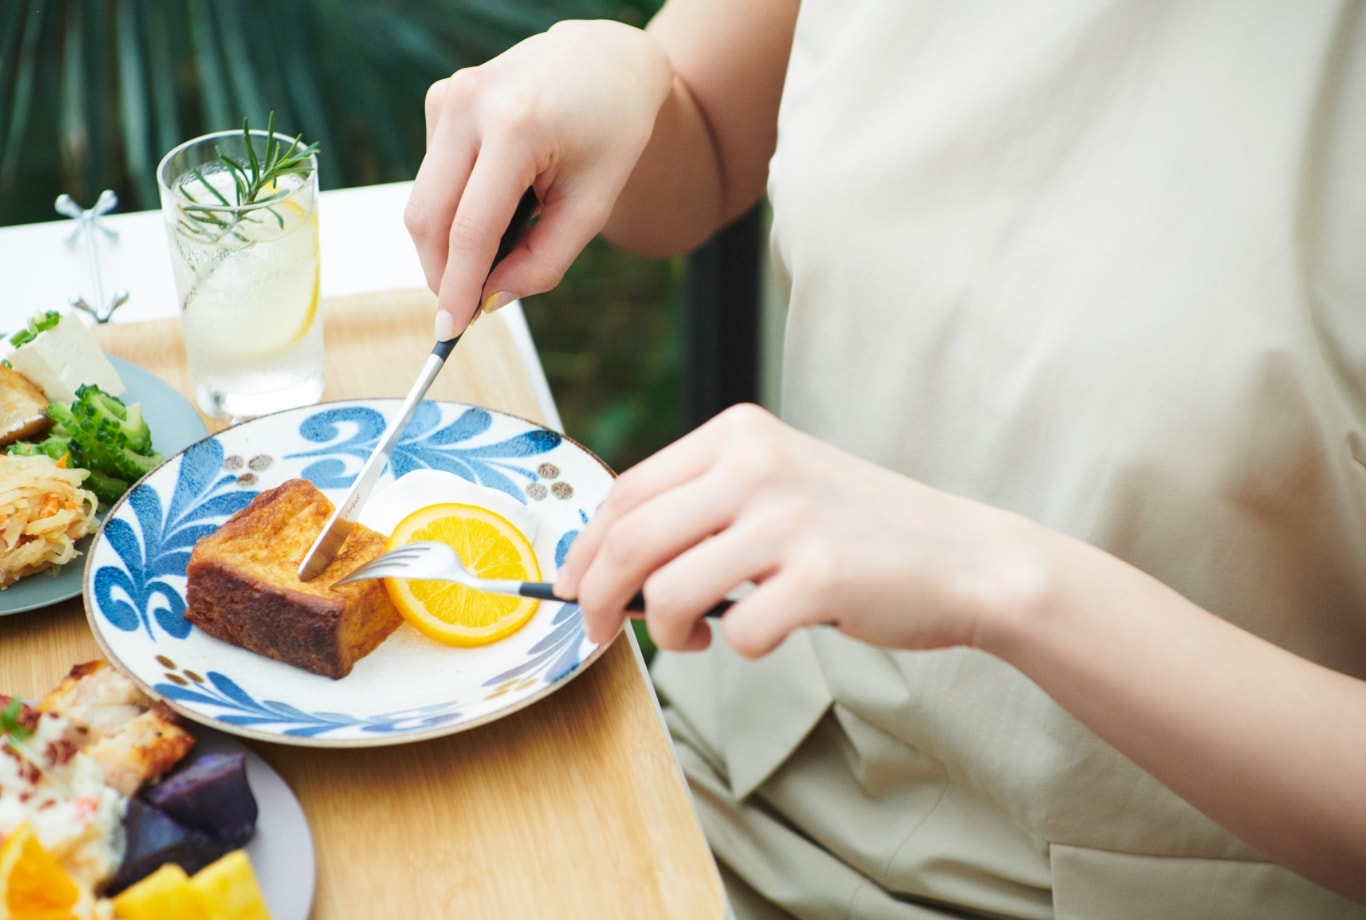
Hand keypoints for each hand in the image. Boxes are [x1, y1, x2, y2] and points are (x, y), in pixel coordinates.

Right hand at [404, 20, 672, 336]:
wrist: (606, 59)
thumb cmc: (610, 132)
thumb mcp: (594, 205)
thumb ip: (545, 260)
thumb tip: (490, 300)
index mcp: (516, 127)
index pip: (470, 228)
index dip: (456, 287)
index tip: (449, 332)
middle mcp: (470, 105)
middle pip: (428, 217)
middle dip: (442, 273)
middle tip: (468, 308)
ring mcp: (448, 96)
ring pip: (424, 199)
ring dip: (451, 241)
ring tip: (504, 243)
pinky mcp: (439, 99)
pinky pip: (433, 175)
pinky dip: (455, 206)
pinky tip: (500, 195)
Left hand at [555, 404, 1048, 657]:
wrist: (963, 556)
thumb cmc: (857, 530)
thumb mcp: (775, 486)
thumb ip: (699, 507)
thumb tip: (607, 565)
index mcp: (738, 433)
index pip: (625, 491)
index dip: (584, 549)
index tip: (572, 587)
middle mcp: (758, 465)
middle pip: (630, 539)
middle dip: (597, 597)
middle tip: (597, 629)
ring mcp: (790, 519)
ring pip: (670, 590)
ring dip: (666, 631)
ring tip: (694, 637)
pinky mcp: (821, 575)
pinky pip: (738, 632)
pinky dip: (738, 649)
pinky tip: (761, 635)